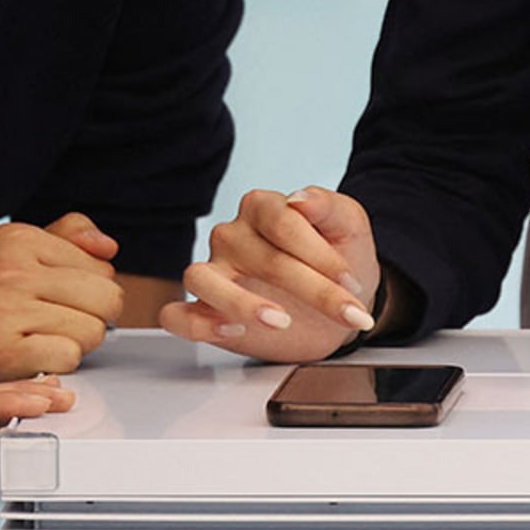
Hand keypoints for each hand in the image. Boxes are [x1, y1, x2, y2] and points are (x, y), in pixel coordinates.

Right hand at [0, 214, 127, 399]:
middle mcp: (5, 269)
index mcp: (16, 239)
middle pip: (107, 298)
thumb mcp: (26, 257)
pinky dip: (60, 364)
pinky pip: (69, 355)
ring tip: (42, 340)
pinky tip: (35, 358)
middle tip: (56, 324)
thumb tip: (107, 246)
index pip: (104, 269)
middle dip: (92, 318)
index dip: (90, 292)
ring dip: (76, 344)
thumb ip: (72, 238)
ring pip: (92, 330)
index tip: (56, 299)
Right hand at [162, 186, 379, 362]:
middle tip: (348, 313)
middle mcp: (231, 235)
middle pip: (263, 258)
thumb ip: (330, 208)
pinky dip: (200, 325)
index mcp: (262, 206)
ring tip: (282, 321)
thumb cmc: (340, 259)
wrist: (340, 303)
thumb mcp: (349, 228)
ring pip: (202, 279)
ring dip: (240, 303)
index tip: (351, 281)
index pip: (282, 221)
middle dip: (313, 290)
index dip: (320, 253)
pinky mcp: (205, 310)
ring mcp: (213, 271)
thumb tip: (299, 198)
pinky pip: (178, 316)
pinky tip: (233, 330)